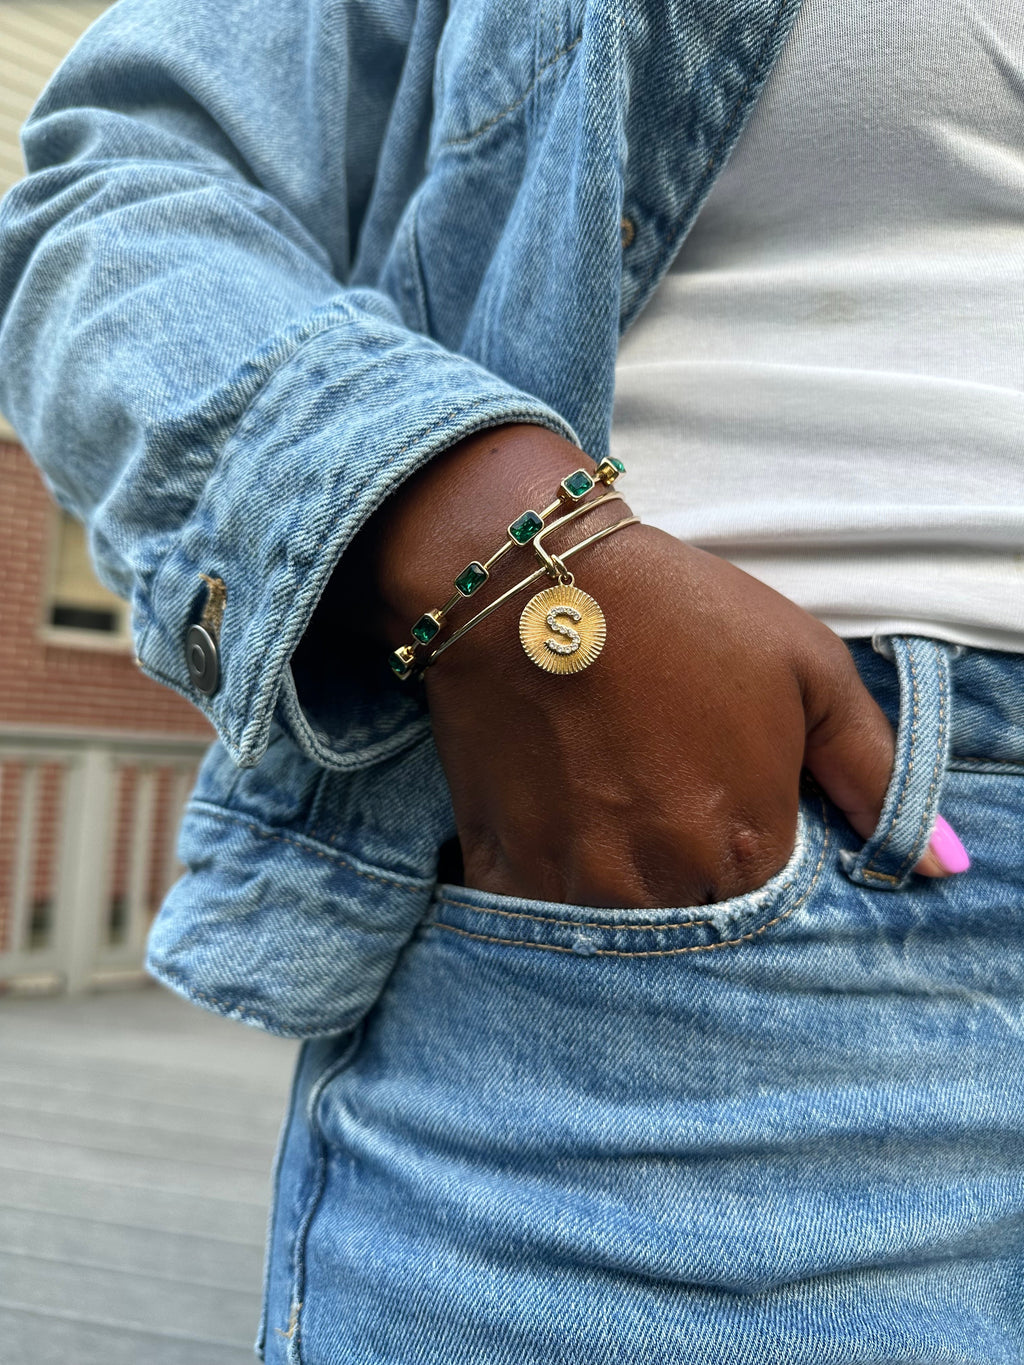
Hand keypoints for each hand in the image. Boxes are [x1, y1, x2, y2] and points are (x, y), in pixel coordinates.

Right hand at [331, 424, 949, 907]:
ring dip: (618, 876)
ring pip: (615, 922)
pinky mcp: (503, 867)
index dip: (747, 838)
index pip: (770, 895)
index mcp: (748, 848)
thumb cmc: (683, 615)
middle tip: (660, 783)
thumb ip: (875, 773)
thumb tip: (945, 864)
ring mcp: (576, 885)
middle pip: (692, 915)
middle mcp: (665, 886)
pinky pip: (535, 912)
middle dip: (686, 865)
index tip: (720, 785)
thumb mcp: (807, 669)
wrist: (532, 579)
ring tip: (607, 794)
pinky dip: (549, 876)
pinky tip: (554, 810)